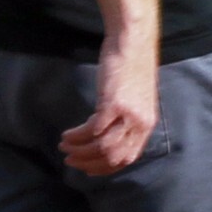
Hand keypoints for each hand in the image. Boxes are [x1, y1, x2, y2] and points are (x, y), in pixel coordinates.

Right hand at [59, 34, 159, 175]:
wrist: (133, 42)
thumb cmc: (131, 67)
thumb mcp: (136, 98)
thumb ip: (128, 118)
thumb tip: (110, 134)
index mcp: (147, 124)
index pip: (127, 158)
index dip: (105, 168)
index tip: (87, 169)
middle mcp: (140, 123)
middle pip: (112, 156)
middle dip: (88, 162)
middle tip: (70, 160)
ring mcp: (128, 114)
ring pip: (101, 146)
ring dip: (80, 150)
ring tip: (65, 145)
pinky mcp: (113, 103)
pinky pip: (93, 129)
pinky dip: (78, 135)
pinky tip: (68, 134)